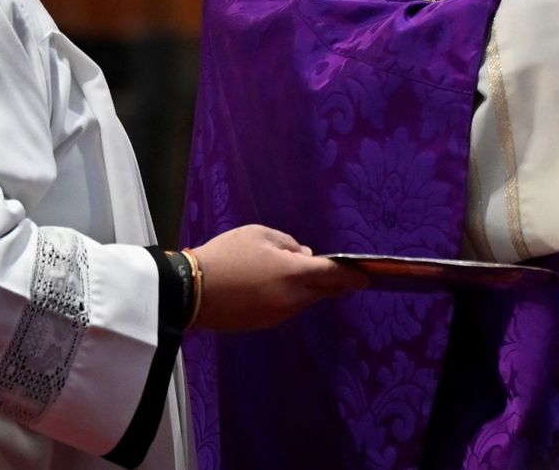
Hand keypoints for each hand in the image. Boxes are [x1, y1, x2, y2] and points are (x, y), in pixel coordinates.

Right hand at [190, 224, 367, 330]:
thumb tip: (304, 256)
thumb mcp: (258, 235)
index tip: (367, 276)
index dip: (353, 275)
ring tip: (296, 272)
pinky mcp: (264, 323)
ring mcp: (278, 315)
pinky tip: (276, 285)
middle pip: (323, 291)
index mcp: (294, 274)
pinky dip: (290, 297)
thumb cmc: (226, 255)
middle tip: (344, 276)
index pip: (334, 275)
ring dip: (309, 289)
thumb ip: (288, 243)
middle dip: (334, 283)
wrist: (191, 292)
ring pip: (305, 300)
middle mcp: (292, 299)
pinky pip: (287, 308)